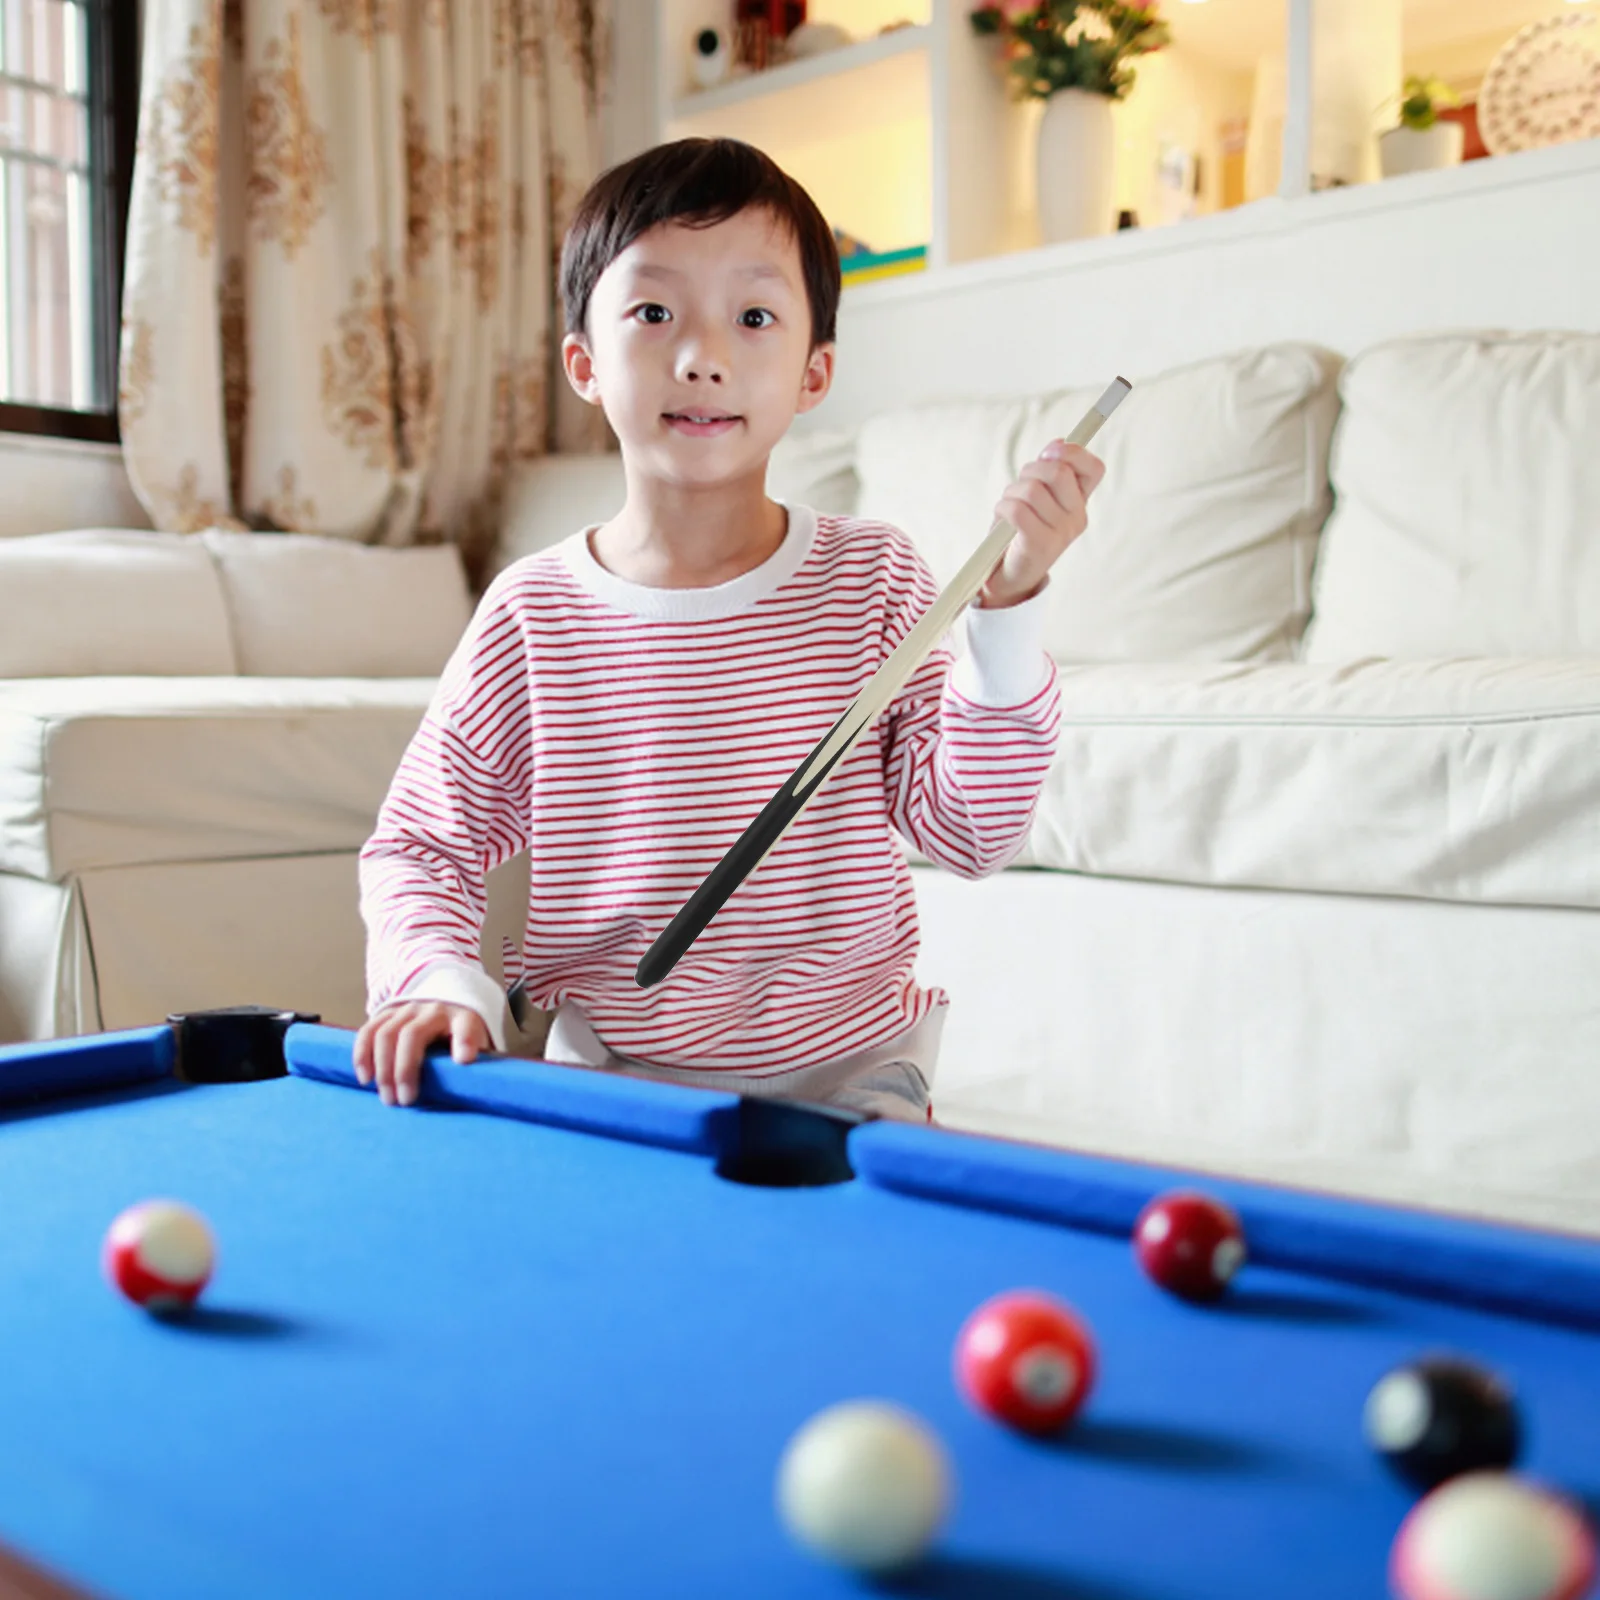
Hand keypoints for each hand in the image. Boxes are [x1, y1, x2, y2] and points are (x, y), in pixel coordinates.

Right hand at [353, 1002, 489, 1107]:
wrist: (448, 1006)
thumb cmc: (463, 1039)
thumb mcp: (478, 1048)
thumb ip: (476, 1066)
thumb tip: (473, 1095)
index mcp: (464, 1017)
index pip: (466, 1025)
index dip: (465, 1040)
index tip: (464, 1060)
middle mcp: (434, 1009)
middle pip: (412, 1035)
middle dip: (405, 1070)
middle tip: (405, 1101)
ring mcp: (407, 1009)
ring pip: (386, 1034)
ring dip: (383, 1069)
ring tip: (388, 1098)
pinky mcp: (387, 1013)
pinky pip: (368, 1031)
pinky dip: (363, 1055)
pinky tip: (366, 1079)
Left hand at [978, 441, 1106, 608]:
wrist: (1011, 576)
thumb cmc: (1022, 531)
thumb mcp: (1038, 498)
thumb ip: (1049, 472)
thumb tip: (1058, 444)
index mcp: (1080, 503)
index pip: (1094, 469)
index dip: (1074, 453)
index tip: (1051, 453)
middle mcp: (1076, 518)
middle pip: (1058, 472)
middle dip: (1031, 470)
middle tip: (1020, 485)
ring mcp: (1060, 533)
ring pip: (1031, 490)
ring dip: (1011, 493)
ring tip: (1009, 507)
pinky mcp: (1039, 544)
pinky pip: (1017, 510)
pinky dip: (1003, 508)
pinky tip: (1003, 519)